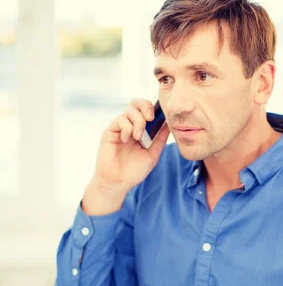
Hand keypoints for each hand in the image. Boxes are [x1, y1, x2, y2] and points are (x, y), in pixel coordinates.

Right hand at [82, 98, 169, 214]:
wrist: (118, 182)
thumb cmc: (134, 171)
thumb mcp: (152, 154)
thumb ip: (160, 139)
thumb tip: (169, 124)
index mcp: (140, 130)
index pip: (146, 110)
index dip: (153, 108)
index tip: (160, 116)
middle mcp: (129, 126)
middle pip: (137, 103)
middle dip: (146, 106)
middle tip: (150, 118)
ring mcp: (119, 128)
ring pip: (130, 110)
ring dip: (138, 122)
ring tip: (138, 137)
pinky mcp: (110, 131)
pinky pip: (120, 120)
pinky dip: (126, 128)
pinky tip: (127, 140)